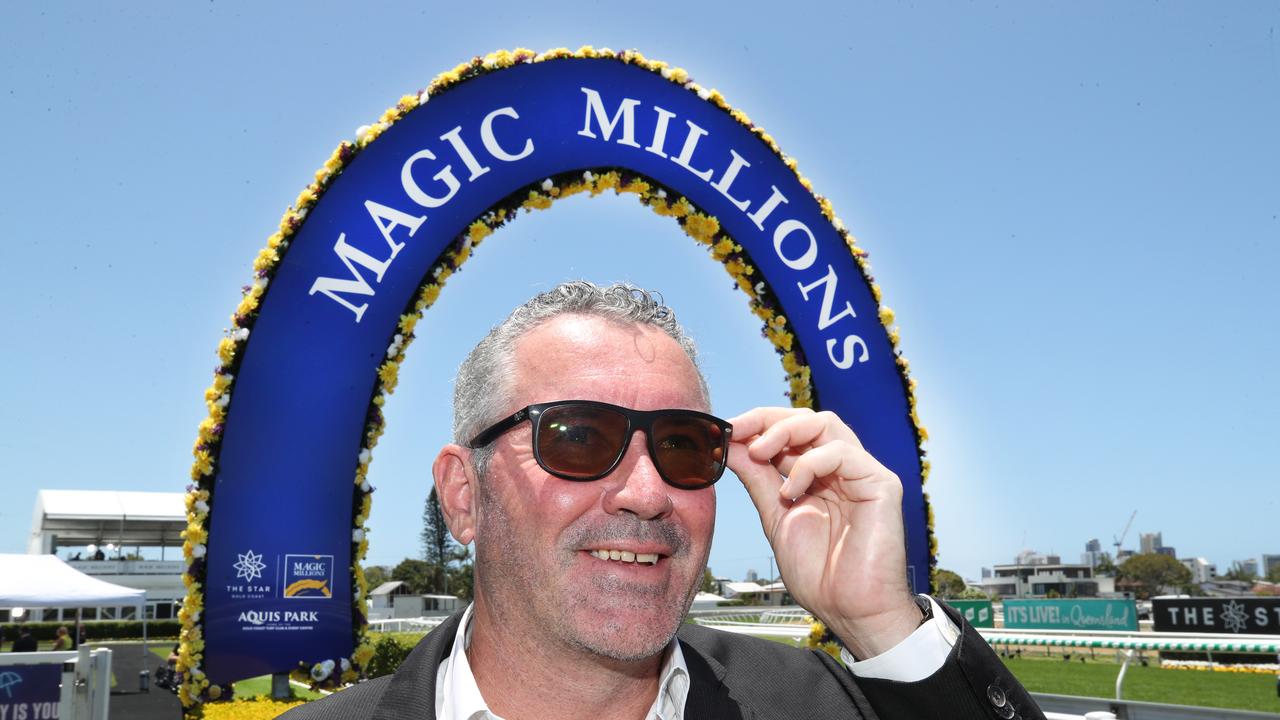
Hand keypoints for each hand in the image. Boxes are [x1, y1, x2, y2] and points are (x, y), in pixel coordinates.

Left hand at [727, 407, 921, 657]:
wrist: (849, 611)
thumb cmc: (819, 573)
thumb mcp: (776, 517)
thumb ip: (757, 479)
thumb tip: (730, 446)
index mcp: (818, 475)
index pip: (790, 431)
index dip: (758, 424)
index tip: (724, 430)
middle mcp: (841, 468)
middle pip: (806, 419)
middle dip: (766, 419)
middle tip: (735, 431)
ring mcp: (862, 473)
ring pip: (825, 424)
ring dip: (784, 432)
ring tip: (759, 453)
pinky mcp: (881, 483)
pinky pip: (842, 453)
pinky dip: (808, 464)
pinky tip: (790, 491)